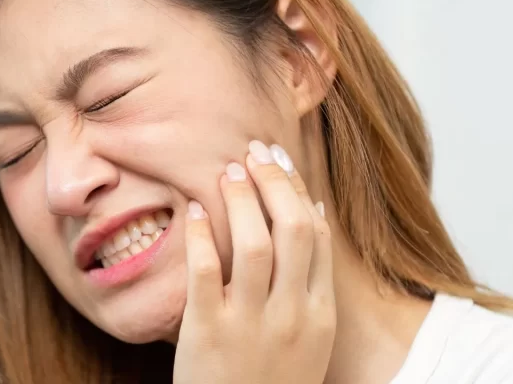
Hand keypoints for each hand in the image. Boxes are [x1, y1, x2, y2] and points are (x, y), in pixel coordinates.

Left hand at [173, 140, 335, 383]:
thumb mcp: (308, 337)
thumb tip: (313, 212)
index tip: (279, 162)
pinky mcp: (208, 332)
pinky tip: (192, 211)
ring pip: (254, 244)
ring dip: (241, 199)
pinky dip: (201, 235)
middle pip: (292, 230)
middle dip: (274, 182)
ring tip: (227, 171)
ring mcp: (250, 324)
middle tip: (254, 151)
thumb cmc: (270, 379)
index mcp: (320, 315)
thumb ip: (312, 282)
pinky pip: (205, 271)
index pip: (317, 237)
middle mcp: (291, 315)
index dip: (298, 192)